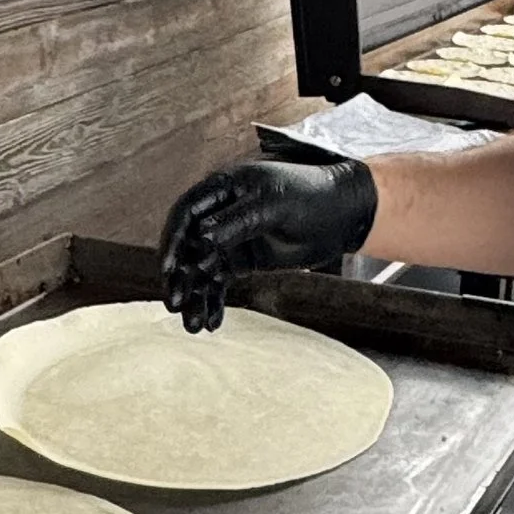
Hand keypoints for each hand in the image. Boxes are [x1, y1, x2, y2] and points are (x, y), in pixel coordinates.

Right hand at [158, 157, 379, 332]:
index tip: (169, 269)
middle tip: (175, 304)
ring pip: (201, 269)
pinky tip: (211, 323)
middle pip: (188, 245)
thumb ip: (236, 221)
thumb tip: (200, 239)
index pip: (186, 215)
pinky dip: (214, 302)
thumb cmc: (311, 197)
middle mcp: (220, 213)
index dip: (173, 241)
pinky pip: (219, 282)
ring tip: (192, 325)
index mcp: (223, 188)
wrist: (345, 215)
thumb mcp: (273, 205)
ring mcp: (230, 237)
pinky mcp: (243, 259)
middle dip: (180, 276)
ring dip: (195, 296)